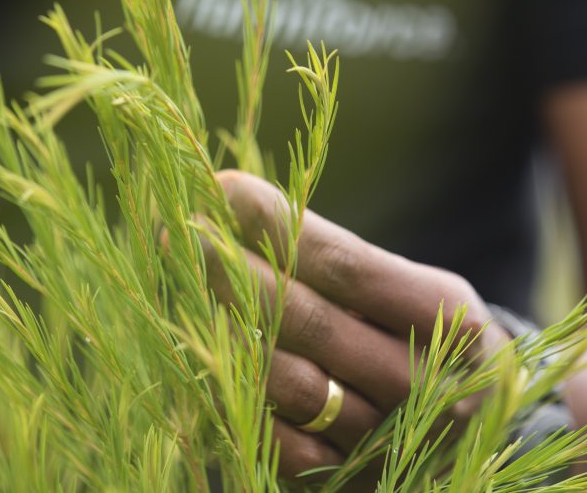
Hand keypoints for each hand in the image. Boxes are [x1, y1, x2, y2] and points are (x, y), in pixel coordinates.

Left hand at [208, 170, 508, 481]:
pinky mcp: (348, 483)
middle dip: (238, 272)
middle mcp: (426, 387)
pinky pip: (277, 440)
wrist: (467, 428)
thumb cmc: (420, 335)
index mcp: (449, 321)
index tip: (225, 189)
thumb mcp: (405, 288)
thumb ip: (335, 257)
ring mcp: (386, 442)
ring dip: (227, 329)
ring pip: (289, 382)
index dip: (278, 227)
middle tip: (185, 231)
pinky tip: (206, 349)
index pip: (346, 265)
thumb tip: (238, 206)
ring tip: (185, 285)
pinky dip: (237, 392)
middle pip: (310, 322)